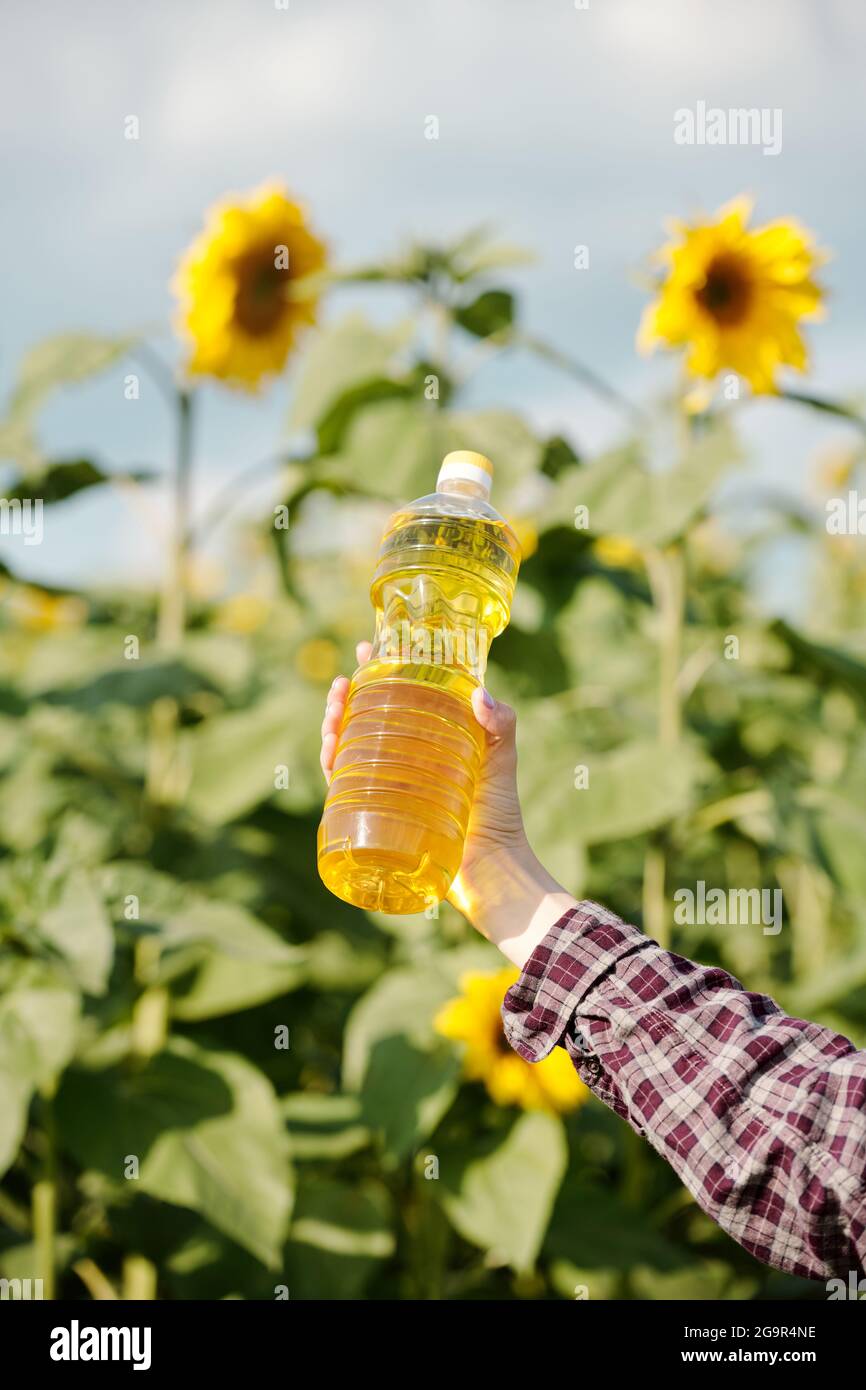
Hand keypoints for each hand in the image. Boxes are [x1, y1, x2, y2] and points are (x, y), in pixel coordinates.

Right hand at [320, 642, 575, 965]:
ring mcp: (388, 783)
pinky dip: (331, 762)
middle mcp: (405, 757)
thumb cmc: (499, 811)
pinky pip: (343, 783)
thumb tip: (480, 693)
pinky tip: (328, 746)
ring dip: (333, 722)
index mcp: (430, 737)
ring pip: (349, 745)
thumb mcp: (502, 758)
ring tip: (334, 707)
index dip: (380, 671)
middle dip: (347, 696)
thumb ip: (500, 723)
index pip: (400, 696)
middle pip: (365, 717)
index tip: (368, 648)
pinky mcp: (376, 810)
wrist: (488, 866)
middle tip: (342, 682)